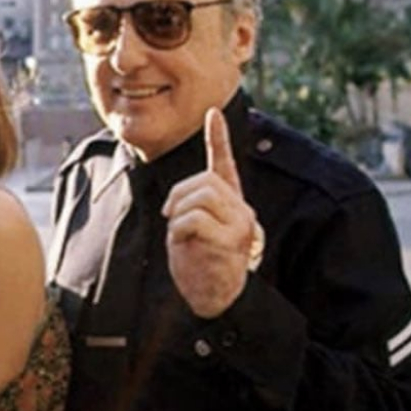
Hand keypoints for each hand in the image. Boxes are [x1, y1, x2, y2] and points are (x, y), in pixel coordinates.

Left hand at [161, 107, 259, 318]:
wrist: (213, 298)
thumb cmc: (200, 264)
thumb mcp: (192, 230)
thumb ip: (192, 208)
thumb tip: (178, 200)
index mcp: (230, 203)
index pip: (225, 163)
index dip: (218, 138)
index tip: (212, 113)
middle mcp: (241, 210)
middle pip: (204, 181)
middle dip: (178, 196)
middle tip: (170, 217)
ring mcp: (239, 224)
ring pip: (200, 196)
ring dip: (178, 213)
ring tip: (179, 233)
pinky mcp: (232, 239)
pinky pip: (194, 219)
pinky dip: (179, 229)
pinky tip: (183, 244)